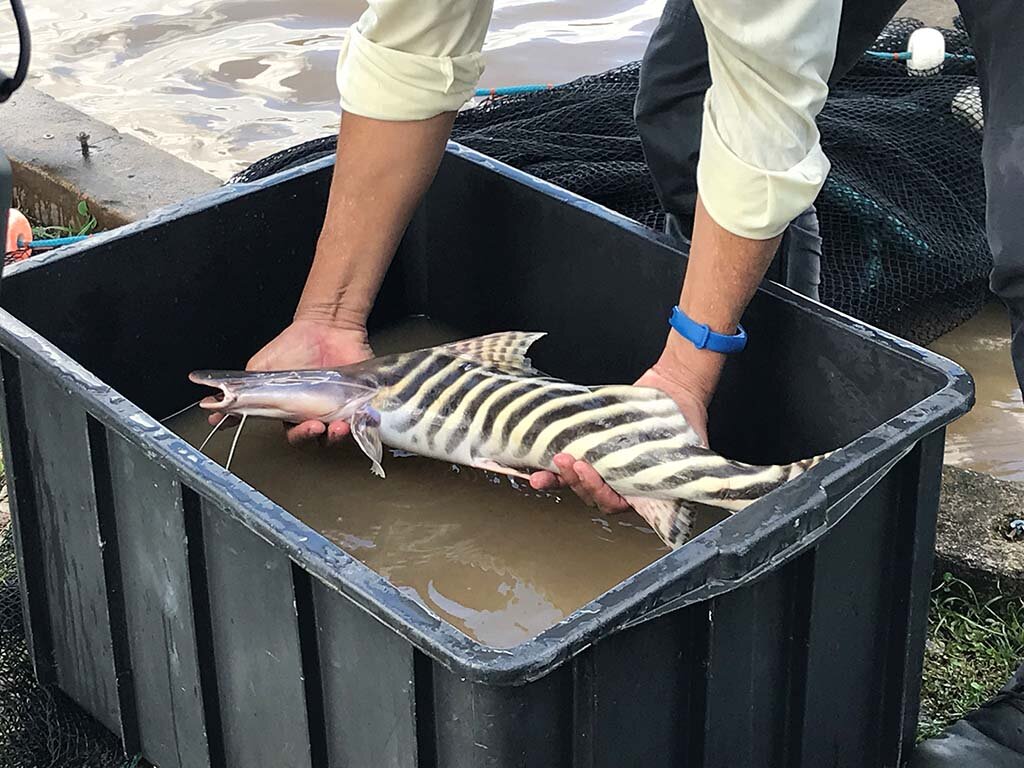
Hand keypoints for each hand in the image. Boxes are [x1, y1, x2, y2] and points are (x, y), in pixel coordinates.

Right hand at [208, 318, 372, 444]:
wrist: (325, 325)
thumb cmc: (293, 346)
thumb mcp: (259, 370)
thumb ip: (241, 392)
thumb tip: (215, 411)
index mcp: (292, 412)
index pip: (290, 434)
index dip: (289, 437)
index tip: (287, 431)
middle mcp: (315, 414)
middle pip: (313, 438)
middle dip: (311, 436)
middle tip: (312, 426)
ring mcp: (338, 408)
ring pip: (338, 433)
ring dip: (336, 434)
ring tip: (336, 425)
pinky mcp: (358, 400)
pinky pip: (361, 419)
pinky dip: (359, 422)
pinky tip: (353, 417)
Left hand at [528, 363, 709, 513]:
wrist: (675, 389)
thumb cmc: (685, 423)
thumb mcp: (692, 452)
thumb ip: (689, 472)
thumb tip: (708, 485)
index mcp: (643, 492)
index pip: (616, 503)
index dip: (601, 494)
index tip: (593, 475)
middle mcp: (620, 482)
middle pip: (591, 495)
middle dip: (576, 482)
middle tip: (570, 464)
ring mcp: (603, 465)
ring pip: (575, 482)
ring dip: (558, 478)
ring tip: (542, 473)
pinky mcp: (589, 446)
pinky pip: (567, 461)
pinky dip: (549, 466)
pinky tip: (535, 468)